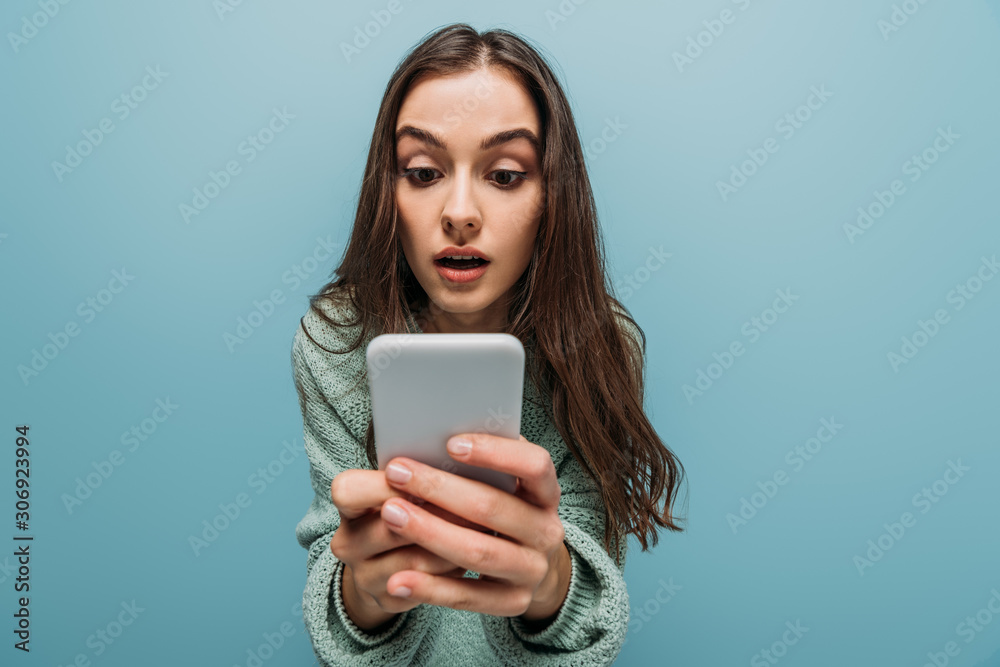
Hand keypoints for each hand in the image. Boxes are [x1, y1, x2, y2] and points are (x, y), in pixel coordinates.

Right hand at [329, 469, 489, 624]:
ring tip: (486, 526)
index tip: (412, 473)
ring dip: (454, 543)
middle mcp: (349, 544)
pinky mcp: (388, 601)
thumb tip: (461, 459)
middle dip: (436, 513)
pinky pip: (428, 588)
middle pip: (390, 528)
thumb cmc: (403, 508)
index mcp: (348, 507)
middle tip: (477, 499)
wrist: (383, 563)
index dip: (381, 484)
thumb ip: (417, 476)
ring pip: (416, 561)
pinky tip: (476, 552)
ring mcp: (365, 578)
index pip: (348, 492)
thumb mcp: (399, 488)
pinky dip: (455, 568)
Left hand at [378, 433, 571, 624]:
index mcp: (546, 493)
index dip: (495, 453)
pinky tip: (398, 579)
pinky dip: (430, 588)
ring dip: (430, 532)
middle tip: (396, 472)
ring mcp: (533, 570)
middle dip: (440, 489)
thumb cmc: (504, 510)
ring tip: (390, 514)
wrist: (531, 568)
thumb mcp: (506, 486)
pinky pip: (468, 596)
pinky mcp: (513, 603)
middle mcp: (547, 531)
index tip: (450, 443)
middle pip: (493, 508)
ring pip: (479, 552)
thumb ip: (483, 464)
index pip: (535, 465)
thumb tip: (436, 433)